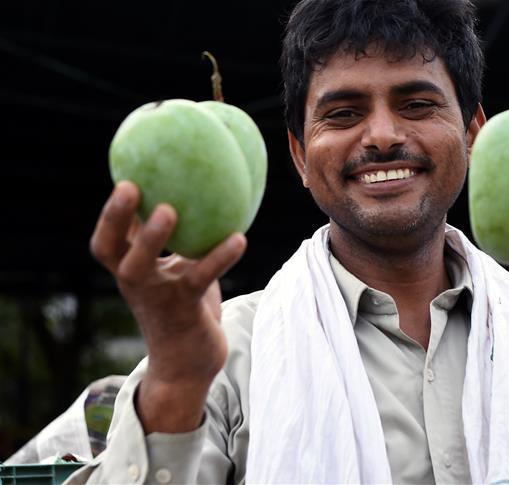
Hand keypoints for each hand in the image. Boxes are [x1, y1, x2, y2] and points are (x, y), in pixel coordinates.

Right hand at [89, 181, 245, 430]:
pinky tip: (240, 238)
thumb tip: (194, 201)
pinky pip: (200, 278)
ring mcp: (157, 297)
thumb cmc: (183, 308)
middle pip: (112, 250)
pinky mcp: (185, 310)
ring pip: (145, 266)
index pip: (109, 240)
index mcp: (131, 271)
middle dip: (115, 218)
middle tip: (130, 187)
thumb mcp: (175, 271)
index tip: (125, 178)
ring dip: (152, 239)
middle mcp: (137, 282)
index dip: (111, 213)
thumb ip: (178, 244)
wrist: (188, 365)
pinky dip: (220, 258)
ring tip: (171, 210)